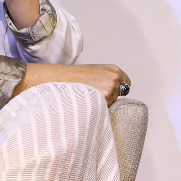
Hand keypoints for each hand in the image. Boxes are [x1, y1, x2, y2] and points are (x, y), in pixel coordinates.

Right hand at [12, 63, 131, 105]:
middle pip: (119, 96)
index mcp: (113, 69)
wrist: (54, 80)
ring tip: (85, 100)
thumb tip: (112, 96)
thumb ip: (104, 81)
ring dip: (102, 105)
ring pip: (112, 105)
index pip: (126, 84)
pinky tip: (85, 105)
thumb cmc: (69, 78)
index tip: (104, 93)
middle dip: (108, 99)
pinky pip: (105, 111)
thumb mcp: (91, 73)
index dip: (115, 91)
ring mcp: (110, 88)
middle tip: (90, 97)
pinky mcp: (104, 99)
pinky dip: (97, 111)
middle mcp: (114, 77)